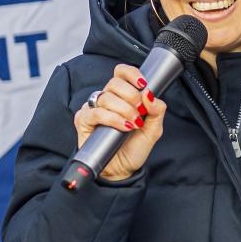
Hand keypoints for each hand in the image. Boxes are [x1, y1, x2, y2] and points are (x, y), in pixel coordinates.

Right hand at [73, 64, 165, 181]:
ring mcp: (93, 109)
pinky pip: (95, 112)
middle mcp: (106, 98)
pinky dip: (112, 118)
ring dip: (124, 109)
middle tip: (140, 111)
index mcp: (123, 95)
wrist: (122, 169)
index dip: (131, 73)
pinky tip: (123, 127)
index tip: (143, 84)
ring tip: (134, 124)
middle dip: (131, 96)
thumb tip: (150, 93)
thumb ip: (157, 110)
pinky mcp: (83, 121)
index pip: (121, 72)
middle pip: (114, 82)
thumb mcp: (154, 128)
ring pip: (106, 97)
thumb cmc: (135, 146)